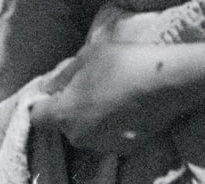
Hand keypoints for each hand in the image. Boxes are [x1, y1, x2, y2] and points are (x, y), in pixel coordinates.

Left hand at [28, 40, 199, 154]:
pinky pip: (108, 136)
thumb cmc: (124, 63)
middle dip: (70, 107)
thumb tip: (48, 86)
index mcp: (64, 114)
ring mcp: (101, 146)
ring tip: (110, 93)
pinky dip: (111, 125)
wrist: (167, 82)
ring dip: (91, 116)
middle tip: (88, 84)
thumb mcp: (89, 55)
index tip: (54, 90)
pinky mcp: (124, 150)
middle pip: (63, 124)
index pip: (37, 117)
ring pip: (86, 131)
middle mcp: (77, 137)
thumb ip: (63, 73)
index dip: (42, 102)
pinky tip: (125, 105)